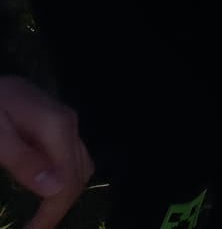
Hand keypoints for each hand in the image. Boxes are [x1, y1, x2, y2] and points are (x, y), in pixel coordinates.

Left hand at [0, 76, 92, 228]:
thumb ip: (23, 160)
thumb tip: (54, 190)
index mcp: (57, 127)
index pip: (69, 180)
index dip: (52, 214)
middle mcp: (69, 124)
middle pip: (80, 175)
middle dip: (59, 208)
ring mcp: (66, 122)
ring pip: (81, 166)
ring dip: (64, 195)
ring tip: (40, 216)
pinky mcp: (57, 123)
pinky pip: (71, 156)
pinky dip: (63, 178)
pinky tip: (45, 188)